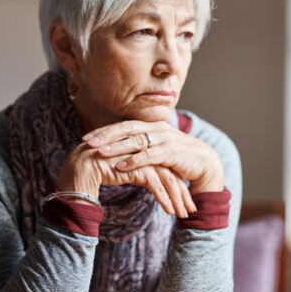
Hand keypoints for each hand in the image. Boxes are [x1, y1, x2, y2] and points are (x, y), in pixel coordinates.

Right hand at [55, 141, 196, 218]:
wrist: (77, 172)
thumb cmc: (96, 173)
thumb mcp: (122, 171)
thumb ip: (137, 172)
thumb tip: (151, 180)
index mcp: (142, 149)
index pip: (165, 167)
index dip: (176, 183)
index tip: (184, 199)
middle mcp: (143, 150)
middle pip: (170, 171)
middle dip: (181, 192)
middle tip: (190, 209)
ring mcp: (140, 157)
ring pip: (166, 178)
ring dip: (177, 197)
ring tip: (184, 214)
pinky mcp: (135, 166)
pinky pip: (155, 184)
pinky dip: (165, 198)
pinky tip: (171, 211)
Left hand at [81, 120, 224, 194]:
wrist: (204, 163)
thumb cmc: (177, 158)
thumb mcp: (157, 149)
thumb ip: (140, 147)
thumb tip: (117, 151)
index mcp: (151, 126)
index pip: (123, 125)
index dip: (105, 131)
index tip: (86, 137)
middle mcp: (157, 128)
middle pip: (126, 128)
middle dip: (105, 135)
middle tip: (87, 142)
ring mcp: (165, 138)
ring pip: (135, 140)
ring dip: (116, 147)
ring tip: (99, 153)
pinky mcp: (171, 151)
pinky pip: (149, 155)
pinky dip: (133, 160)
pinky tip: (120, 166)